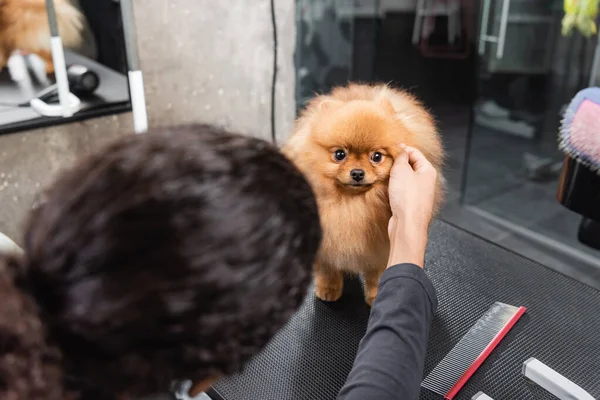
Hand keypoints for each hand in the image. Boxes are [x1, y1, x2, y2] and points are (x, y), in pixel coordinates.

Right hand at [387, 145, 437, 267]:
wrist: (407, 225)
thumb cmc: (408, 199)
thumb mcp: (401, 171)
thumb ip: (401, 157)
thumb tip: (400, 149)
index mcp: (427, 171)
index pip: (415, 153)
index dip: (402, 149)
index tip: (390, 148)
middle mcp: (425, 182)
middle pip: (411, 166)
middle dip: (398, 163)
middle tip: (385, 160)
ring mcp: (419, 194)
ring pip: (405, 179)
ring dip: (394, 176)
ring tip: (384, 174)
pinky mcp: (410, 204)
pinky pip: (401, 191)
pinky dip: (393, 188)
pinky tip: (386, 189)